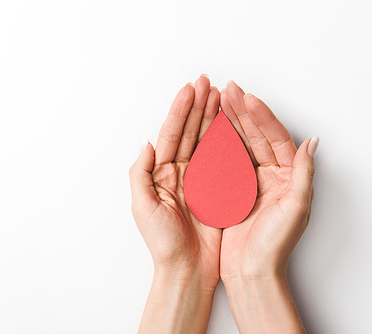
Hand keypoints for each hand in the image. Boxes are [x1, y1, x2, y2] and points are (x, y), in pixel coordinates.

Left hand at [130, 75, 221, 332]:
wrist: (187, 269)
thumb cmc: (163, 243)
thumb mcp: (142, 208)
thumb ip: (141, 174)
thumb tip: (147, 143)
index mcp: (161, 174)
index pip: (172, 134)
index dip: (181, 110)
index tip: (190, 89)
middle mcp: (179, 173)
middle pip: (190, 132)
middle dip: (198, 106)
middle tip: (207, 83)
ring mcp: (199, 180)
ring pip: (206, 141)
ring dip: (211, 117)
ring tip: (219, 96)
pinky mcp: (216, 189)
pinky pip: (222, 159)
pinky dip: (226, 140)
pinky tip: (230, 124)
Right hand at [219, 81, 317, 332]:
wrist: (252, 272)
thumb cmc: (275, 246)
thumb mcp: (296, 209)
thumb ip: (303, 174)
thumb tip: (312, 143)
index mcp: (290, 177)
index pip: (276, 138)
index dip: (262, 117)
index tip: (248, 99)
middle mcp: (273, 175)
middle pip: (258, 136)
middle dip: (244, 112)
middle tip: (229, 90)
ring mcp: (254, 181)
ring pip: (242, 144)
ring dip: (232, 122)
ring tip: (220, 100)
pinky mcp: (236, 190)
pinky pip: (228, 159)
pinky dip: (221, 142)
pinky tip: (212, 127)